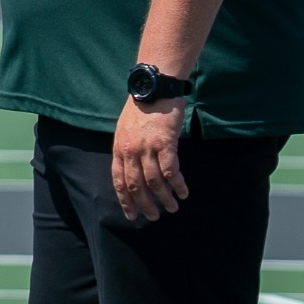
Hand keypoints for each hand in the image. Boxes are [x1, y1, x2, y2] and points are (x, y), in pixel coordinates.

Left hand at [111, 95, 189, 221]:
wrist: (155, 86)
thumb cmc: (142, 107)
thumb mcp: (125, 129)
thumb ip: (127, 149)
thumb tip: (133, 170)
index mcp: (119, 148)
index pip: (119, 181)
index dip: (125, 201)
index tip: (132, 216)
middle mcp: (131, 150)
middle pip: (136, 185)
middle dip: (145, 205)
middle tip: (154, 216)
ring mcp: (147, 147)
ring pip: (154, 181)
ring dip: (164, 198)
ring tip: (173, 208)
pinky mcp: (165, 143)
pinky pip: (171, 170)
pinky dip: (177, 184)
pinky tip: (183, 192)